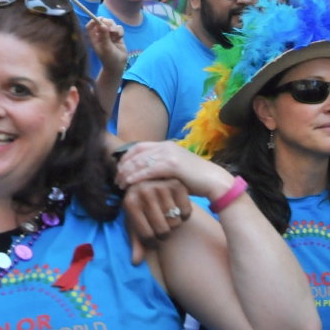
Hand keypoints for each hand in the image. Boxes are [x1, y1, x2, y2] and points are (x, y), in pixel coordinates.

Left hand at [85, 16, 126, 75]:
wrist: (118, 65)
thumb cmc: (109, 59)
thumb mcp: (106, 48)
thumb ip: (104, 36)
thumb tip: (102, 24)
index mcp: (94, 38)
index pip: (90, 26)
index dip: (94, 21)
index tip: (100, 19)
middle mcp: (100, 35)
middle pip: (102, 22)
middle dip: (107, 23)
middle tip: (111, 30)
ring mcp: (109, 34)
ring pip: (111, 23)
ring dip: (115, 28)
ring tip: (116, 36)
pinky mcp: (117, 35)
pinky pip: (118, 28)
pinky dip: (120, 31)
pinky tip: (120, 38)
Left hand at [117, 141, 235, 202]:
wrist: (213, 181)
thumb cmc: (195, 179)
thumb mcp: (174, 169)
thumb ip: (159, 168)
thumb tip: (144, 174)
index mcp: (165, 145)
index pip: (138, 147)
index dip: (125, 157)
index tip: (119, 169)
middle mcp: (165, 146)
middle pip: (136, 153)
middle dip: (123, 166)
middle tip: (115, 179)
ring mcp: (168, 154)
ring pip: (139, 161)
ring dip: (127, 173)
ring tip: (119, 183)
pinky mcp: (171, 165)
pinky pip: (148, 170)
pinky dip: (136, 176)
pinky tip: (128, 183)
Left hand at [121, 178, 193, 263]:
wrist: (148, 187)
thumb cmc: (140, 210)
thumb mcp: (134, 226)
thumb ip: (136, 245)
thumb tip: (135, 263)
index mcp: (130, 203)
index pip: (147, 235)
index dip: (152, 242)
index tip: (152, 238)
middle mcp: (143, 191)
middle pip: (162, 229)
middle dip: (164, 235)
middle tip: (162, 229)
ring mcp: (160, 185)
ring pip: (175, 221)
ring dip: (174, 226)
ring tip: (168, 219)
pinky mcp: (176, 183)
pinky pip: (186, 211)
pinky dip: (184, 217)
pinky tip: (178, 213)